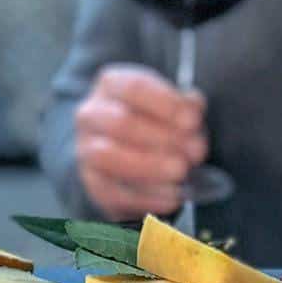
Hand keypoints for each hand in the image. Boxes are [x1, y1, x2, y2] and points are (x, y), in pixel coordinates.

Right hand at [74, 64, 207, 219]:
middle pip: (122, 122)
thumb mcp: (174, 106)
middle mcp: (91, 114)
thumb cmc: (156, 124)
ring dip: (151, 166)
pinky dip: (148, 197)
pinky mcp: (93, 185)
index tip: (192, 121)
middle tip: (195, 152)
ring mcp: (86, 150)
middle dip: (163, 138)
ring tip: (182, 172)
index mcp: (112, 85)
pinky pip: (115, 193)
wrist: (128, 157)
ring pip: (110, 156)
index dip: (166, 104)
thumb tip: (193, 109)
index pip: (135, 87)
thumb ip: (186, 105)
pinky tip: (173, 196)